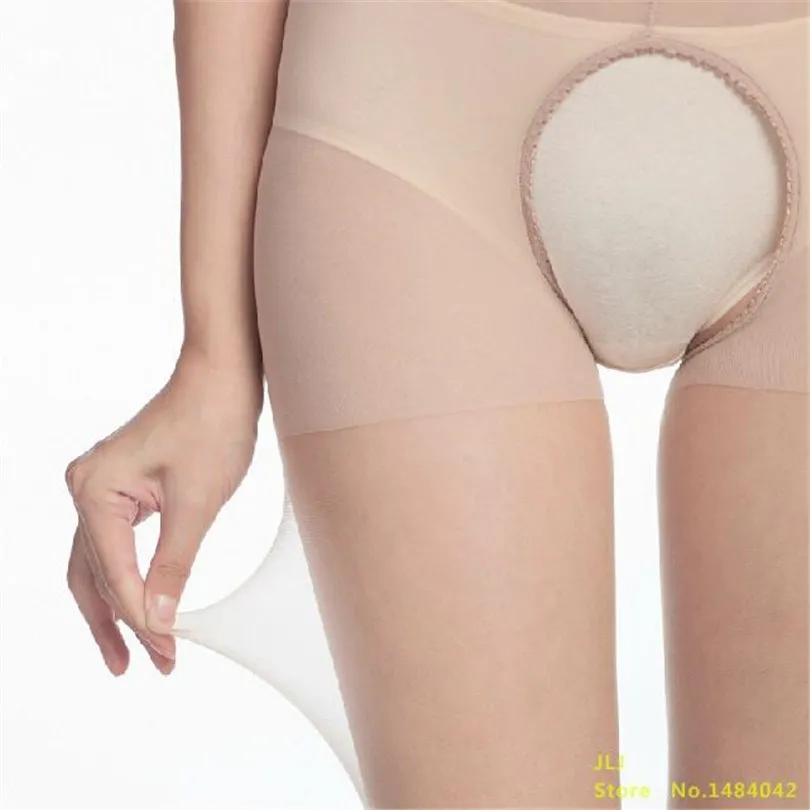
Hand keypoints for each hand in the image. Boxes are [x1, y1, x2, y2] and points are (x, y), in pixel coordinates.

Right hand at [65, 348, 262, 674]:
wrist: (223, 376)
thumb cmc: (212, 424)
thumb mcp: (199, 502)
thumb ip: (175, 564)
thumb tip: (160, 619)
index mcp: (95, 491)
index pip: (116, 574)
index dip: (141, 620)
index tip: (167, 654)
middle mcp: (86, 489)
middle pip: (93, 574)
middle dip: (118, 622)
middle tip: (138, 667)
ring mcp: (99, 487)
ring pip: (98, 563)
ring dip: (116, 606)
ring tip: (131, 652)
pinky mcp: (121, 486)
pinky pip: (115, 543)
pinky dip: (126, 575)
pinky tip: (139, 603)